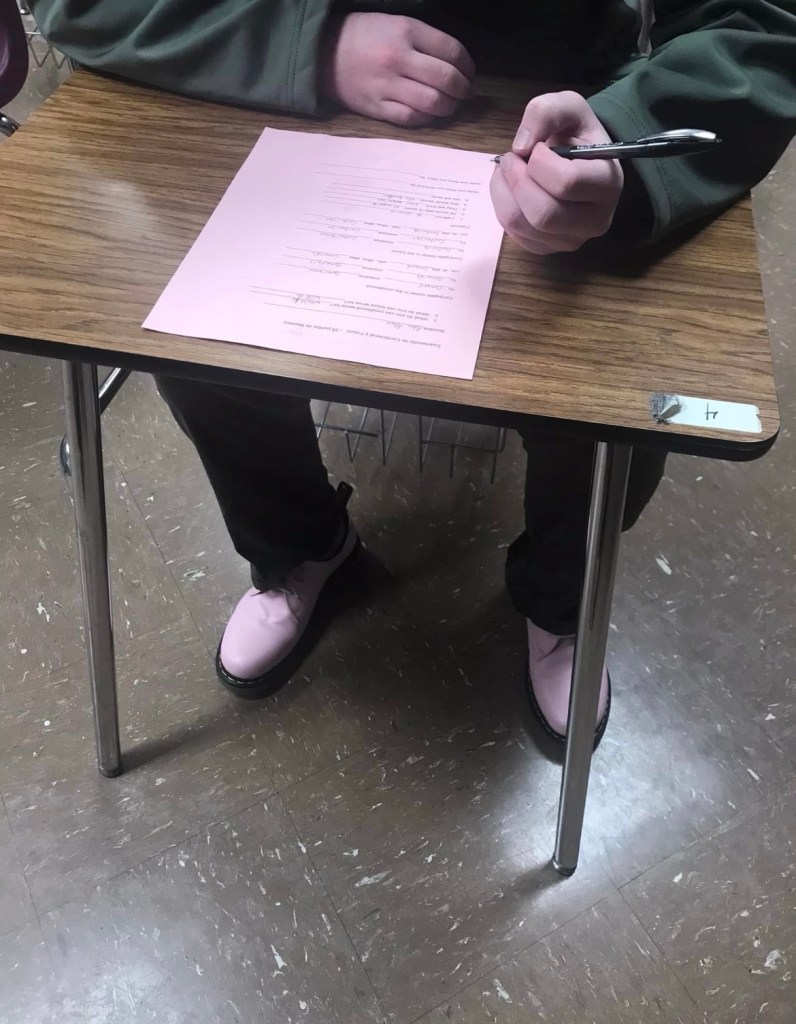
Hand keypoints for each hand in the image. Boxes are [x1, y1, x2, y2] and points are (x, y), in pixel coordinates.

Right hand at [320, 13, 474, 126]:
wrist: (323, 52)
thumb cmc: (364, 36)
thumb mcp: (395, 23)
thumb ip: (425, 40)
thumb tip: (456, 64)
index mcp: (406, 31)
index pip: (452, 52)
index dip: (468, 66)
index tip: (469, 73)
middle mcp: (398, 57)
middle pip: (446, 79)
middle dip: (462, 89)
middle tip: (462, 92)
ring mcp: (386, 85)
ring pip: (432, 102)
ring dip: (448, 107)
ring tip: (449, 105)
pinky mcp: (376, 107)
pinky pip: (411, 118)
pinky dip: (426, 118)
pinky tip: (428, 114)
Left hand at [491, 91, 623, 253]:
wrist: (582, 160)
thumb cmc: (577, 135)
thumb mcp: (568, 106)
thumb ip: (545, 112)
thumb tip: (520, 147)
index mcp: (608, 184)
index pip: (565, 182)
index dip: (539, 161)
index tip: (536, 147)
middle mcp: (595, 220)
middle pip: (543, 213)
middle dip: (516, 180)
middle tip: (511, 159)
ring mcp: (572, 240)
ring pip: (522, 225)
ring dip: (504, 192)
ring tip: (508, 170)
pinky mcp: (548, 249)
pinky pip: (513, 233)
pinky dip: (502, 206)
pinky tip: (512, 189)